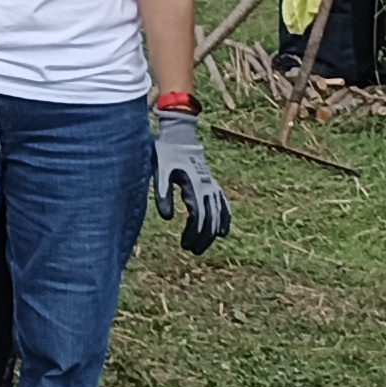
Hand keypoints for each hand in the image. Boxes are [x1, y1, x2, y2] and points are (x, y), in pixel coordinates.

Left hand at [152, 107, 229, 252]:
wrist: (180, 136)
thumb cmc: (166, 153)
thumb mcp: (160, 171)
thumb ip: (162, 194)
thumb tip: (166, 218)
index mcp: (195, 186)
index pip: (198, 217)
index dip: (193, 233)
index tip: (185, 244)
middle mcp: (208, 187)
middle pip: (211, 219)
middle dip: (203, 237)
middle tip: (191, 250)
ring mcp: (212, 185)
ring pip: (218, 214)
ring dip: (212, 232)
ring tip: (201, 247)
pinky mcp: (212, 184)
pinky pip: (224, 205)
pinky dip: (225, 219)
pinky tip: (223, 232)